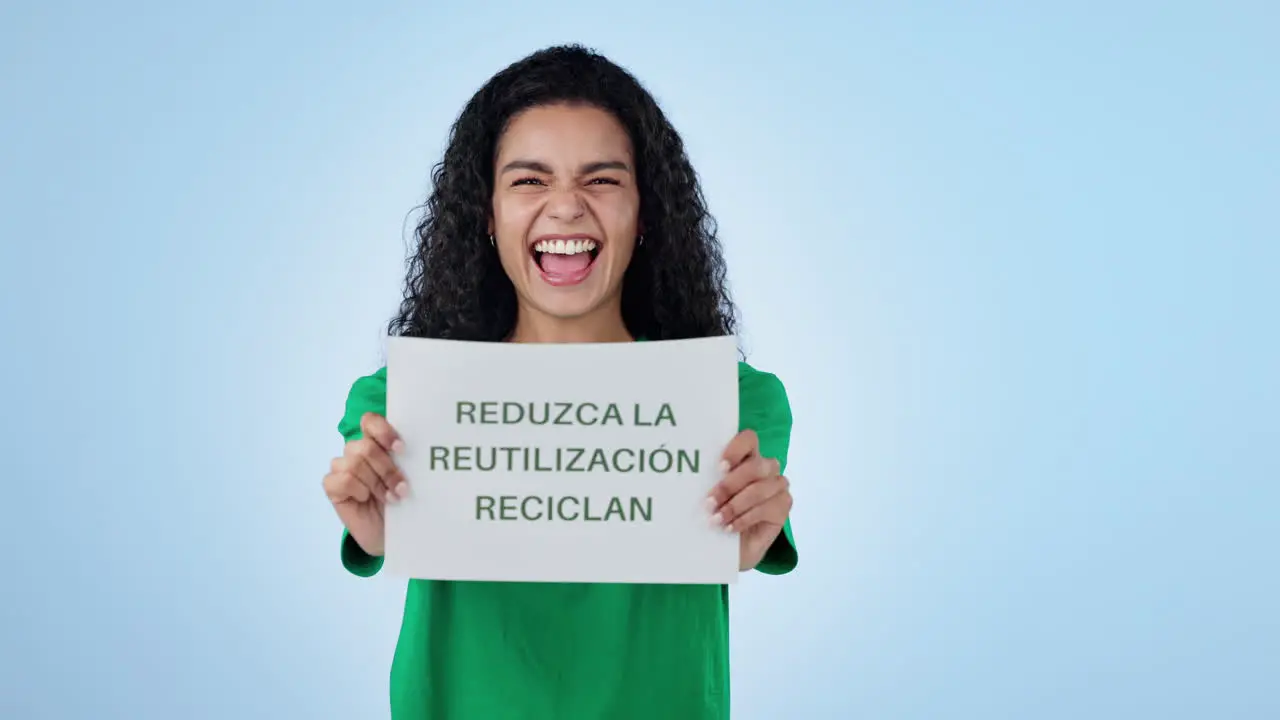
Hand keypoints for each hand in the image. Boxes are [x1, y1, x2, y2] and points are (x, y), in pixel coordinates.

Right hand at [322, 412, 407, 556]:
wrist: (388, 535)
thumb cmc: (401, 504)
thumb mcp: (409, 480)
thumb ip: (406, 461)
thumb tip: (419, 451)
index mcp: (376, 443)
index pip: (370, 421)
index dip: (383, 431)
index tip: (401, 449)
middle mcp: (357, 452)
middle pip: (366, 447)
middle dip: (386, 469)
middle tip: (401, 488)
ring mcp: (342, 468)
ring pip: (355, 463)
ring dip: (376, 483)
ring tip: (389, 498)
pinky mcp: (332, 486)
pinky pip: (343, 479)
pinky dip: (358, 490)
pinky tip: (365, 500)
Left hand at [706, 429, 792, 570]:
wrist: (731, 549)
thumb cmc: (719, 515)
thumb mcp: (711, 496)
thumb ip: (710, 481)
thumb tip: (693, 473)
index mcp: (747, 457)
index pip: (749, 439)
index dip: (736, 449)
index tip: (719, 467)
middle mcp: (766, 468)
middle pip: (755, 466)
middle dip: (729, 485)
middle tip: (709, 503)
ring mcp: (778, 487)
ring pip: (760, 489)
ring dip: (735, 506)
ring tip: (716, 519)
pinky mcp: (783, 507)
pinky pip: (766, 508)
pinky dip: (744, 519)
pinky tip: (730, 528)